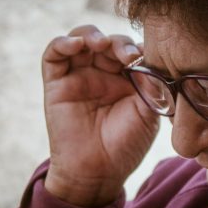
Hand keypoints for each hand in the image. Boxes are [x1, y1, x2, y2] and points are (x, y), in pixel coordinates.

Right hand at [43, 25, 158, 206]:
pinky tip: (77, 44)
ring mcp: (80, 75)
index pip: (132, 50)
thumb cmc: (126, 144)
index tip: (145, 59)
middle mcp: (104, 73)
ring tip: (101, 44)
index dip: (138, 49)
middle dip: (119, 43)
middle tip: (128, 56)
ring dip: (92, 35)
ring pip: (82, 39)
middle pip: (109, 41)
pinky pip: (54, 54)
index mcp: (127, 79)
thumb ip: (152, 84)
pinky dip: (63, 43)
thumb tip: (152, 60)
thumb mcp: (148, 113)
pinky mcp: (57, 82)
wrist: (98, 171)